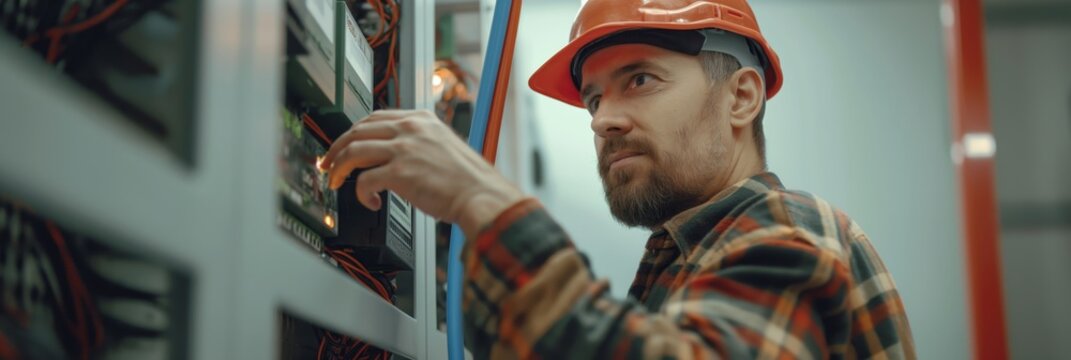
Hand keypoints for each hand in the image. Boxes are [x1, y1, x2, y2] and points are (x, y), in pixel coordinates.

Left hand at [320, 110, 525, 236]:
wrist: (482, 195)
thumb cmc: (468, 180)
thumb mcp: (443, 146)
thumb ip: (417, 143)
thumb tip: (390, 156)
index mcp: (420, 119)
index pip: (375, 118)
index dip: (354, 132)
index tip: (344, 145)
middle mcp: (411, 128)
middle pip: (357, 130)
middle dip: (336, 148)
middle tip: (328, 164)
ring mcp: (405, 149)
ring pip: (353, 151)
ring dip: (338, 168)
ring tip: (335, 182)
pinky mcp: (400, 172)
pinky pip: (365, 180)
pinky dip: (361, 193)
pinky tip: (370, 202)